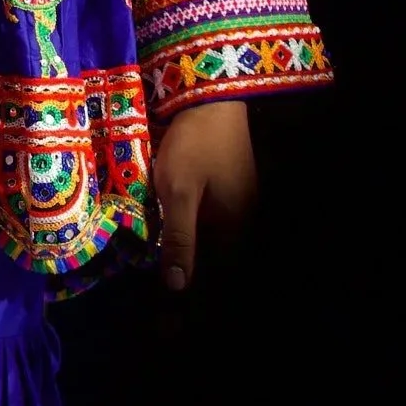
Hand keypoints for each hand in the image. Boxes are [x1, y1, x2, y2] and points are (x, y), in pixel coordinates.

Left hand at [152, 101, 257, 292]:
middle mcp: (244, 219)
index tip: (167, 307)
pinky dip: (197, 228)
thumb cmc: (195, 145)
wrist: (213, 98)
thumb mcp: (178, 192)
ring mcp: (243, 202)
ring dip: (193, 249)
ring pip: (216, 238)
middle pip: (217, 257)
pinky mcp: (235, 187)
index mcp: (234, 227)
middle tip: (161, 284)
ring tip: (164, 259)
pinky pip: (217, 220)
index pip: (216, 273)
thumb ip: (179, 239)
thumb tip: (177, 286)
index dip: (192, 288)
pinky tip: (179, 227)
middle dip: (190, 269)